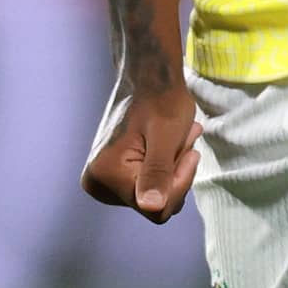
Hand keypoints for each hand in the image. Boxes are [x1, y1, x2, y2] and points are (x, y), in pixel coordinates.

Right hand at [81, 75, 200, 221]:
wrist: (148, 79)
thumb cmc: (161, 100)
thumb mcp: (165, 137)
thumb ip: (158, 173)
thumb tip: (151, 207)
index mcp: (105, 175)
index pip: (155, 209)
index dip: (179, 182)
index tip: (190, 152)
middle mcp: (97, 183)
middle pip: (153, 204)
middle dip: (176, 175)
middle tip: (184, 141)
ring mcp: (103, 181)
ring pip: (154, 196)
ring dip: (174, 169)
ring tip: (179, 139)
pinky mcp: (112, 176)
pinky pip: (148, 186)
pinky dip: (166, 167)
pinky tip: (170, 144)